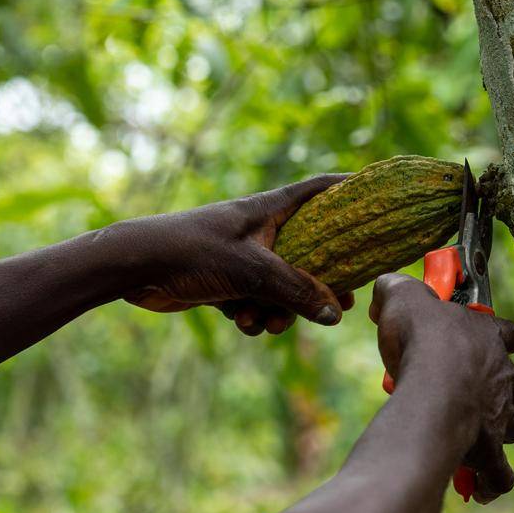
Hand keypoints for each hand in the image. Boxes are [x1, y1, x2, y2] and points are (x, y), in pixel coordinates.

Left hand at [123, 175, 353, 335]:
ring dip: (278, 310)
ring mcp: (241, 256)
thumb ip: (297, 292)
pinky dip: (250, 314)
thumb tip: (335, 315)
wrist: (135, 267)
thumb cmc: (193, 252)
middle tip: (340, 306)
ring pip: (281, 286)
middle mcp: (258, 230)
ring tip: (266, 322)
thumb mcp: (253, 272)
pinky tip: (238, 321)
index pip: (320, 190)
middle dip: (320, 283)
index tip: (378, 198)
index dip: (350, 191)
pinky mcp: (223, 281)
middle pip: (308, 251)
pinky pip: (253, 300)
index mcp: (269, 209)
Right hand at [368, 273, 513, 502]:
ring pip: (513, 427)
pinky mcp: (490, 450)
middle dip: (504, 391)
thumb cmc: (423, 342)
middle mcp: (504, 378)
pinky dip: (491, 481)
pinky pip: (498, 473)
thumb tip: (389, 285)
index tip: (481, 339)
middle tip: (476, 393)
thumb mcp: (404, 299)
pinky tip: (479, 486)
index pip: (507, 333)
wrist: (433, 390)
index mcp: (490, 338)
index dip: (497, 336)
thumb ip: (399, 289)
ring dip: (498, 432)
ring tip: (475, 437)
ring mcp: (500, 416)